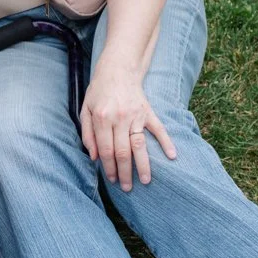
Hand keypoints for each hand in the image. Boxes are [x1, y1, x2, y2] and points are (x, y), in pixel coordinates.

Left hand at [79, 69, 175, 191]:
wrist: (118, 69)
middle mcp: (120, 118)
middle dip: (124, 172)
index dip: (108, 167)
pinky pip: (159, 129)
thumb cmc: (99, 92)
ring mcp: (136, 115)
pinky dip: (166, 142)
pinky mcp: (148, 112)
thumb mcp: (85, 110)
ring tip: (146, 181)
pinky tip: (172, 156)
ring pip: (140, 145)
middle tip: (127, 188)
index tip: (111, 179)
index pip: (106, 149)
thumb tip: (93, 157)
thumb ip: (87, 133)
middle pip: (123, 152)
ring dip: (143, 165)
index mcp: (102, 118)